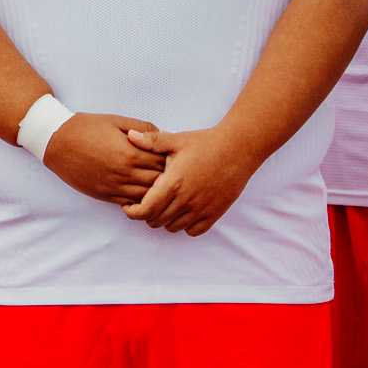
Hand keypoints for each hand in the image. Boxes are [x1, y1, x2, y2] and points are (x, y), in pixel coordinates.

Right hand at [42, 110, 168, 207]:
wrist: (57, 142)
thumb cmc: (87, 128)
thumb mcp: (117, 121)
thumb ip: (142, 128)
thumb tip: (162, 135)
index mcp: (130, 153)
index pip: (163, 162)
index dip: (171, 159)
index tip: (172, 156)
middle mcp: (124, 173)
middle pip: (159, 182)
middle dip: (167, 176)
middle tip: (171, 171)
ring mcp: (114, 187)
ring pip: (147, 196)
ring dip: (155, 191)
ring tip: (159, 183)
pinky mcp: (105, 195)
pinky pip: (130, 203)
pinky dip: (140, 200)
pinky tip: (143, 192)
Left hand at [122, 124, 258, 235]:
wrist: (238, 149)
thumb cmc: (206, 143)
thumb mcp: (176, 140)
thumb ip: (151, 142)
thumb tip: (130, 136)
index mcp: (173, 183)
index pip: (145, 210)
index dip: (133, 212)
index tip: (129, 206)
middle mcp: (185, 200)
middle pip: (156, 221)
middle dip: (147, 215)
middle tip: (147, 203)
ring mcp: (201, 209)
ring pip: (173, 228)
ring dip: (165, 220)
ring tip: (165, 207)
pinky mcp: (214, 213)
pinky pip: (193, 231)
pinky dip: (185, 225)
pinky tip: (184, 211)